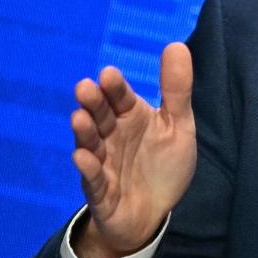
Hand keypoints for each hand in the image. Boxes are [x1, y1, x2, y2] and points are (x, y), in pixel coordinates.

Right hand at [70, 43, 196, 257]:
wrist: (156, 212)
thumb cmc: (163, 164)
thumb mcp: (178, 125)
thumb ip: (177, 89)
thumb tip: (177, 45)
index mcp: (131, 117)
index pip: (120, 97)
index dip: (115, 87)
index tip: (109, 74)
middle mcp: (112, 136)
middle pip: (100, 117)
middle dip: (92, 103)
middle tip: (85, 87)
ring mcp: (104, 163)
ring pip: (90, 144)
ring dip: (84, 132)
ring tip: (79, 117)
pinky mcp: (101, 192)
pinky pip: (93, 180)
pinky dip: (88, 169)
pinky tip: (83, 157)